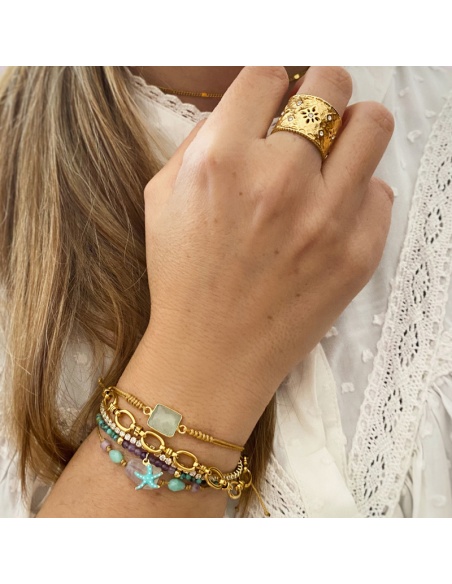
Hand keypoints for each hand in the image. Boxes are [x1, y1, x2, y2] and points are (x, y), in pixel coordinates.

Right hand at [142, 66, 393, 439]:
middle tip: (315, 108)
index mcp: (221, 160)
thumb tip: (249, 108)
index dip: (272, 82)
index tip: (276, 97)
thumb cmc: (182, 279)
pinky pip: (380, 192)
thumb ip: (203, 140)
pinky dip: (358, 194)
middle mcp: (278, 181)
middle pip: (330, 84)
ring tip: (335, 150)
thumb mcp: (162, 197)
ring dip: (353, 127)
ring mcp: (325, 218)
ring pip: (372, 125)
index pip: (268, 75)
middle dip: (322, 87)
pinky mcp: (357, 254)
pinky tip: (332, 214)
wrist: (211, 356)